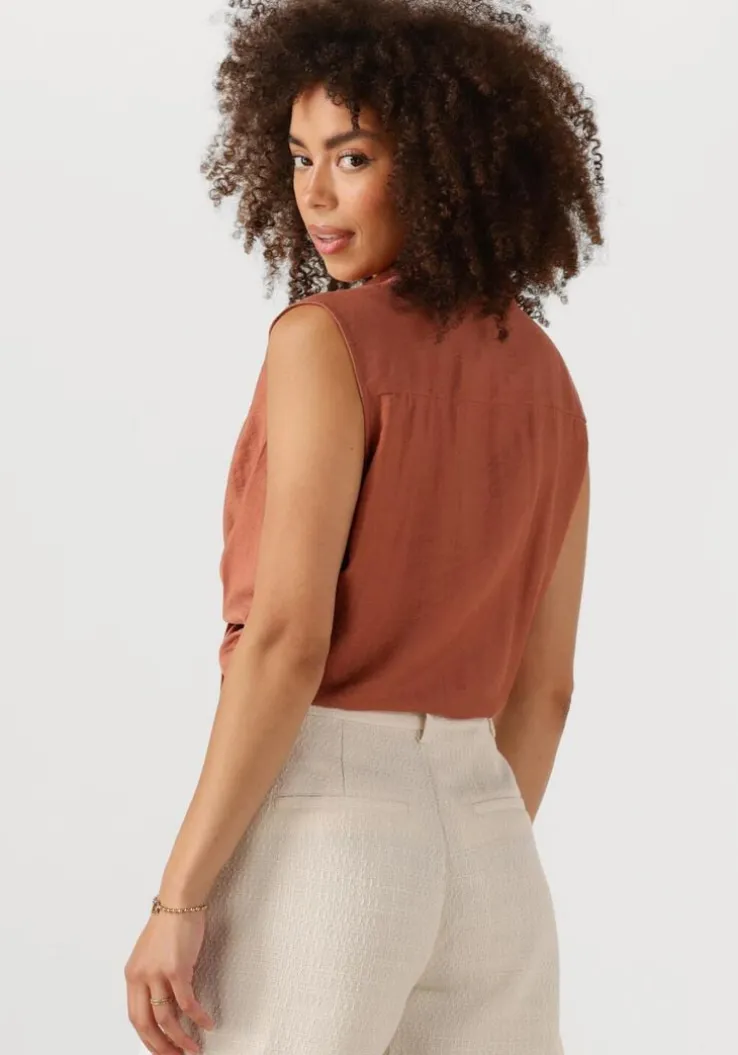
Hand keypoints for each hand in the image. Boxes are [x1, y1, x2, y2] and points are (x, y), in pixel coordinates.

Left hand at [124, 909, 214, 1053]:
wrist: (180, 900)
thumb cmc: (170, 924)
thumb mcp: (152, 954)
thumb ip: (152, 978)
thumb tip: (163, 1004)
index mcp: (132, 975)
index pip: (134, 1017)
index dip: (147, 1039)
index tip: (161, 1050)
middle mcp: (140, 977)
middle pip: (146, 1024)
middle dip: (161, 1046)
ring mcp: (157, 973)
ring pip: (166, 1018)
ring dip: (180, 1039)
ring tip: (193, 1049)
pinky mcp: (176, 968)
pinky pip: (187, 1002)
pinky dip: (197, 1017)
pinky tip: (207, 1024)